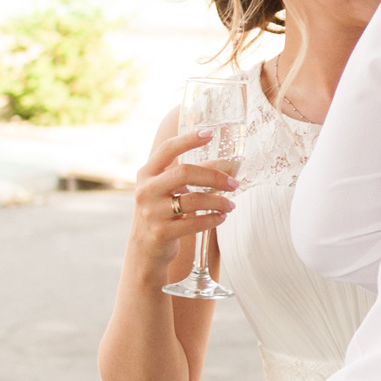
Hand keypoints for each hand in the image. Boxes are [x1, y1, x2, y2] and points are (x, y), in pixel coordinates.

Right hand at [129, 127, 235, 264]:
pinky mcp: (160, 232)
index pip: (167, 149)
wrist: (145, 247)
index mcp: (147, 173)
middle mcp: (145, 190)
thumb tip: (229, 164)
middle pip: (184, 172)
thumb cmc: (164, 211)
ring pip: (193, 200)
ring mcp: (151, 212)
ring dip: (219, 202)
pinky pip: (194, 223)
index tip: (210, 133)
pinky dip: (213, 219)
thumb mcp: (171, 189)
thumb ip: (193, 174)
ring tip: (231, 205)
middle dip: (214, 177)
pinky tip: (221, 217)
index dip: (188, 139)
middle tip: (234, 184)